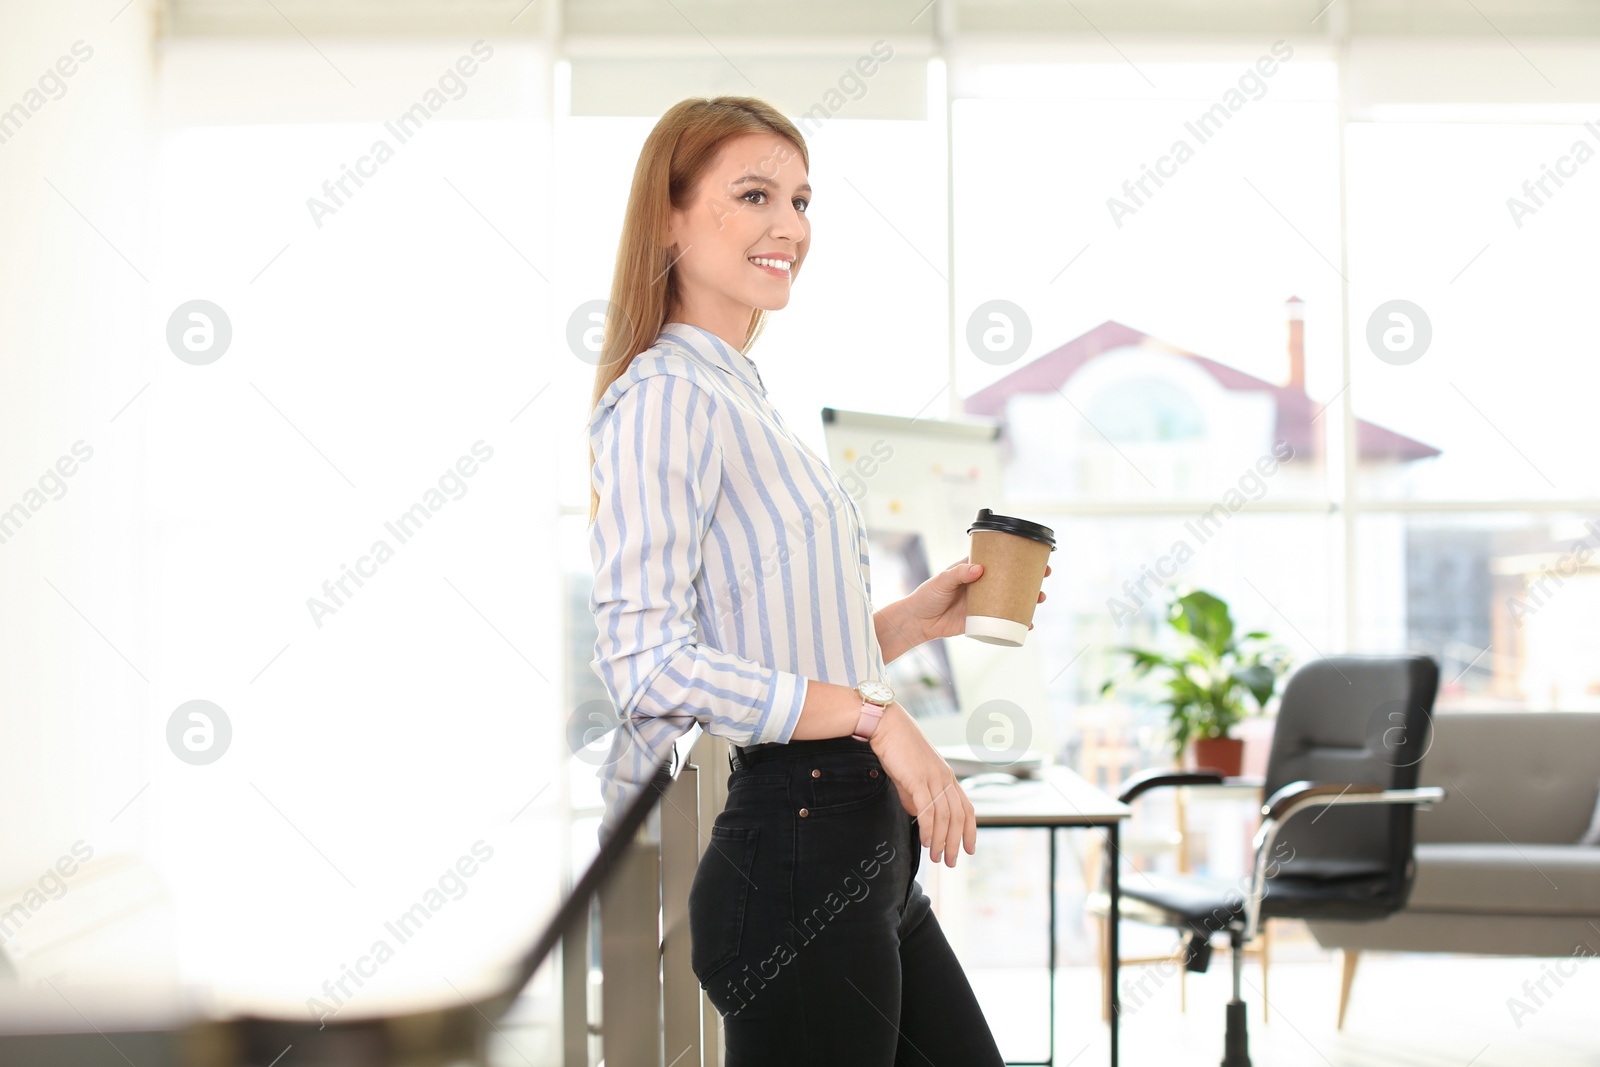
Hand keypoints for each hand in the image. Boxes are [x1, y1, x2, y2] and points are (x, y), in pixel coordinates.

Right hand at [869, 703, 975, 866]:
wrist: (887, 725)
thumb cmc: (897, 748)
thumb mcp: (912, 775)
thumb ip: (917, 796)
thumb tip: (919, 815)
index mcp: (947, 776)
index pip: (966, 808)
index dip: (970, 830)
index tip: (968, 848)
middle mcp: (945, 778)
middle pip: (958, 817)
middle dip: (956, 843)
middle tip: (950, 862)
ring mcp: (933, 778)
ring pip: (945, 817)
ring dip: (941, 840)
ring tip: (936, 857)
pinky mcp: (918, 779)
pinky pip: (928, 809)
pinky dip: (928, 828)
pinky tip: (925, 841)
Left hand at [902, 556, 1051, 641]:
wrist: (918, 622)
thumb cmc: (927, 596)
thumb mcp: (942, 581)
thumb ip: (959, 574)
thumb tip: (979, 570)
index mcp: (973, 570)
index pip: (999, 560)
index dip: (1016, 557)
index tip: (1033, 555)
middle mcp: (982, 585)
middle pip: (1010, 579)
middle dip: (1029, 578)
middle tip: (1044, 577)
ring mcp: (983, 603)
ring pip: (1011, 600)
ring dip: (1027, 599)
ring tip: (1040, 598)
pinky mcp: (981, 621)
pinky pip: (1003, 621)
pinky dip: (1016, 623)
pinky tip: (1028, 624)